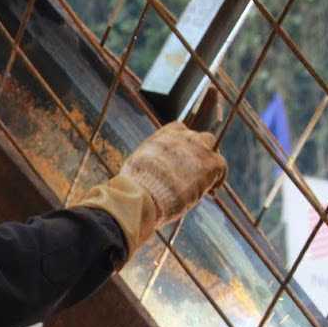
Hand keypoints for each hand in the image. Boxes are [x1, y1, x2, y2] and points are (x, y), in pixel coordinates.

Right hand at [70, 121, 226, 256]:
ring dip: (209, 164)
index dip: (184, 141)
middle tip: (198, 167)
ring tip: (206, 182)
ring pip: (212, 148)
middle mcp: (181, 136)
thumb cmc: (128, 192)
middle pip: (201, 135)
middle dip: (200, 149)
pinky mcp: (209, 164)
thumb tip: (106, 196)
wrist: (136, 198)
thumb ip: (136, 174)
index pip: (180, 128)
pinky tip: (213, 192)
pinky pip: (221, 168)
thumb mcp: (131, 174)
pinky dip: (218, 180)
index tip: (185, 151)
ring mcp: (197, 148)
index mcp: (161, 136)